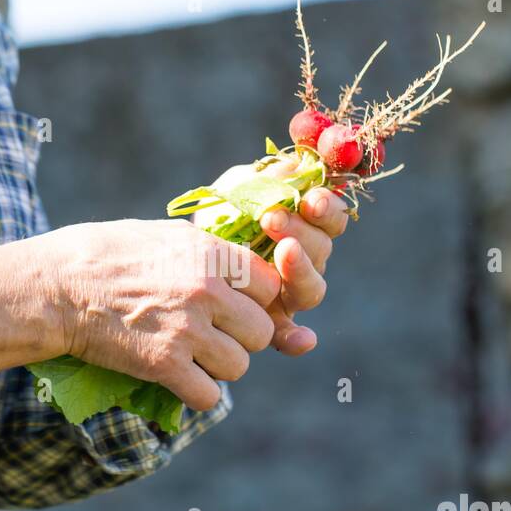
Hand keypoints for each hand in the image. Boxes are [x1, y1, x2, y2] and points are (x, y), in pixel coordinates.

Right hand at [46, 219, 280, 409]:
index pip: (270, 286)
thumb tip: (242, 268)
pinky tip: (177, 381)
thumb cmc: (102, 255)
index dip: (254, 301)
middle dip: (240, 338)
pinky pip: (208, 396)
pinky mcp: (164, 365)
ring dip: (217, 368)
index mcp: (209, 252)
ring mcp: (187, 328)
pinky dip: (195, 394)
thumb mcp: (162, 235)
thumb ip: (207, 251)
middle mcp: (205, 289)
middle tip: (211, 337)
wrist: (54, 288)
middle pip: (261, 331)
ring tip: (190, 358)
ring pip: (238, 366)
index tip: (233, 308)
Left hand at [236, 155, 348, 355]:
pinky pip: (290, 336)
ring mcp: (289, 294)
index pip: (331, 220)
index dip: (327, 210)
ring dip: (301, 270)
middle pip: (322, 251)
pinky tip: (303, 341)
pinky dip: (298, 340)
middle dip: (301, 232)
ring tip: (282, 251)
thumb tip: (295, 168)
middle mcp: (304, 261)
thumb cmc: (218, 215)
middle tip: (272, 219)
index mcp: (305, 227)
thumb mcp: (239, 188)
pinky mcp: (270, 323)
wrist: (178, 254)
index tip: (310, 200)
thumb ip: (267, 179)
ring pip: (311, 289)